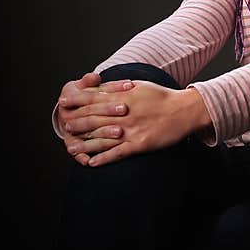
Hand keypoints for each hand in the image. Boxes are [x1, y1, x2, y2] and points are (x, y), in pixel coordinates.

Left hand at [62, 81, 210, 166]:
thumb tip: (101, 86)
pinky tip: (92, 163)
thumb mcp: (140, 85)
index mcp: (124, 96)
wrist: (184, 110)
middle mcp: (124, 113)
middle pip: (95, 118)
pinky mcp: (139, 144)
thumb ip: (120, 87)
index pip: (95, 98)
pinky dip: (103, 159)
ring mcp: (131, 130)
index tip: (65, 102)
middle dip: (78, 123)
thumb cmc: (162, 97)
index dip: (78, 101)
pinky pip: (117, 153)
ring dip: (85, 144)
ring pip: (102, 138)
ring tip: (72, 148)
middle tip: (65, 127)